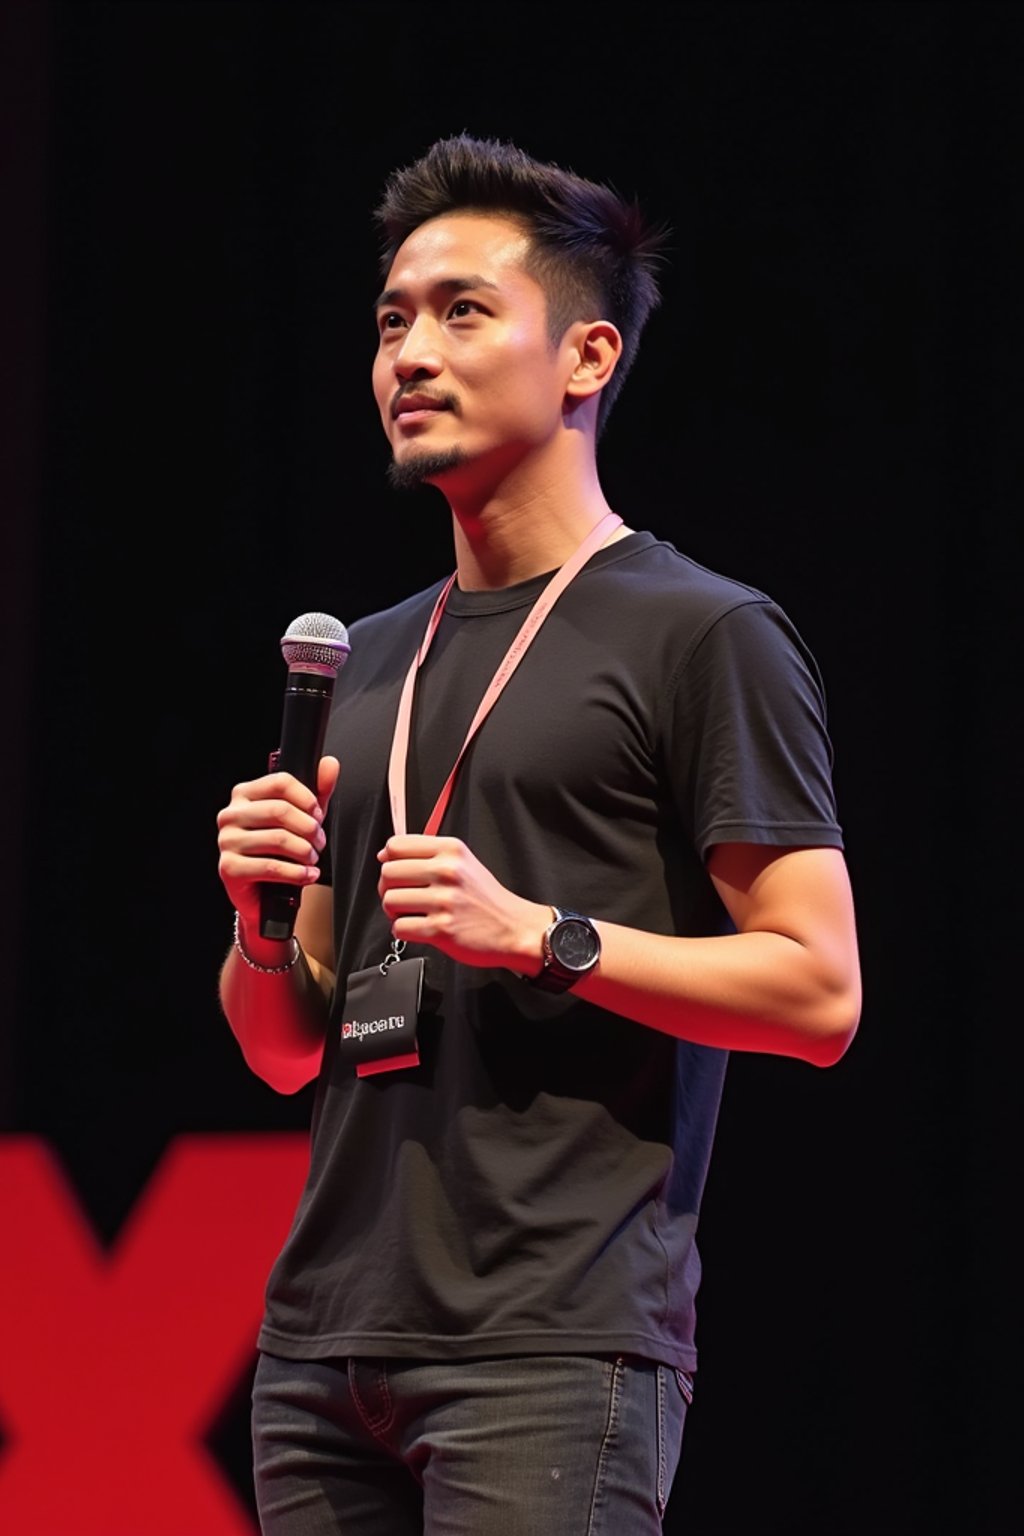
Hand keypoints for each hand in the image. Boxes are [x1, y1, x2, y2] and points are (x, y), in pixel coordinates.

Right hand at [216, 756, 338, 926]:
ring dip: (305, 852)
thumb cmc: (280, 851)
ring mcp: (226, 841)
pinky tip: (307, 875)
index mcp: (244, 795)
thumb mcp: (302, 818)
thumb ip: (317, 791)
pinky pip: (271, 867)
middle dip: (309, 828)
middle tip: (320, 842)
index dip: (306, 798)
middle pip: (280, 810)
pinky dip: (296, 873)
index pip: (279, 782)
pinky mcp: (229, 868)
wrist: (263, 892)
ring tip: (313, 859)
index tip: (318, 814)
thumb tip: (329, 765)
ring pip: (278, 839)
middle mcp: (230, 815)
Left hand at [376, 835, 550, 972]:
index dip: (389, 861)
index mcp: (450, 850)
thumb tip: (384, 856)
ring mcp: (444, 901)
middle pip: (387, 873)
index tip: (396, 873)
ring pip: (389, 901)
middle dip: (388, 889)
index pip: (396, 846)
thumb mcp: (463, 862)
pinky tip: (419, 929)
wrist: (514, 929)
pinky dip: (404, 931)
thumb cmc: (485, 898)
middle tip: (403, 898)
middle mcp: (447, 871)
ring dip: (395, 912)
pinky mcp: (441, 929)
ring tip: (412, 914)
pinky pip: (399, 928)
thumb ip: (427, 854)